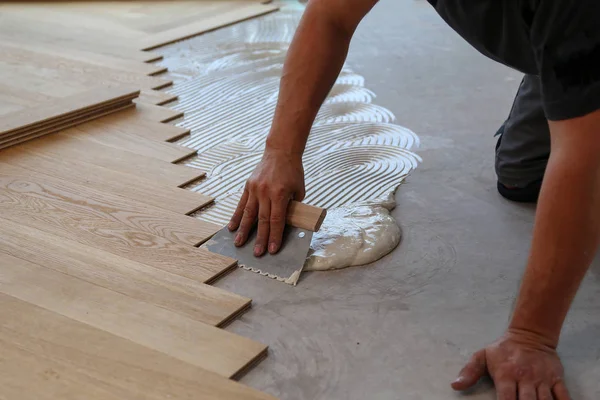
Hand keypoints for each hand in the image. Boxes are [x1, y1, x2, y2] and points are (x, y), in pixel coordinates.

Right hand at [228, 148, 304, 255]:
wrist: (281, 152)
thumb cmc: (293, 172)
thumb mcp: (298, 190)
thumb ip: (292, 206)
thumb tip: (286, 224)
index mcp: (279, 194)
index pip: (277, 220)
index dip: (274, 236)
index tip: (272, 249)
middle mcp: (265, 192)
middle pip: (262, 220)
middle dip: (259, 238)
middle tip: (257, 253)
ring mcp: (254, 189)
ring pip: (248, 214)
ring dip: (243, 230)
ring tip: (238, 244)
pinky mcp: (248, 186)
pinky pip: (241, 204)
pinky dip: (236, 216)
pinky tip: (231, 227)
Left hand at [452, 328, 570, 399]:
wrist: (530, 334)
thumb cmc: (503, 349)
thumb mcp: (483, 356)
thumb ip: (469, 371)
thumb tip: (454, 385)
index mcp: (506, 374)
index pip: (505, 399)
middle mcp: (525, 378)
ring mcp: (542, 379)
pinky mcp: (556, 378)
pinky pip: (563, 395)